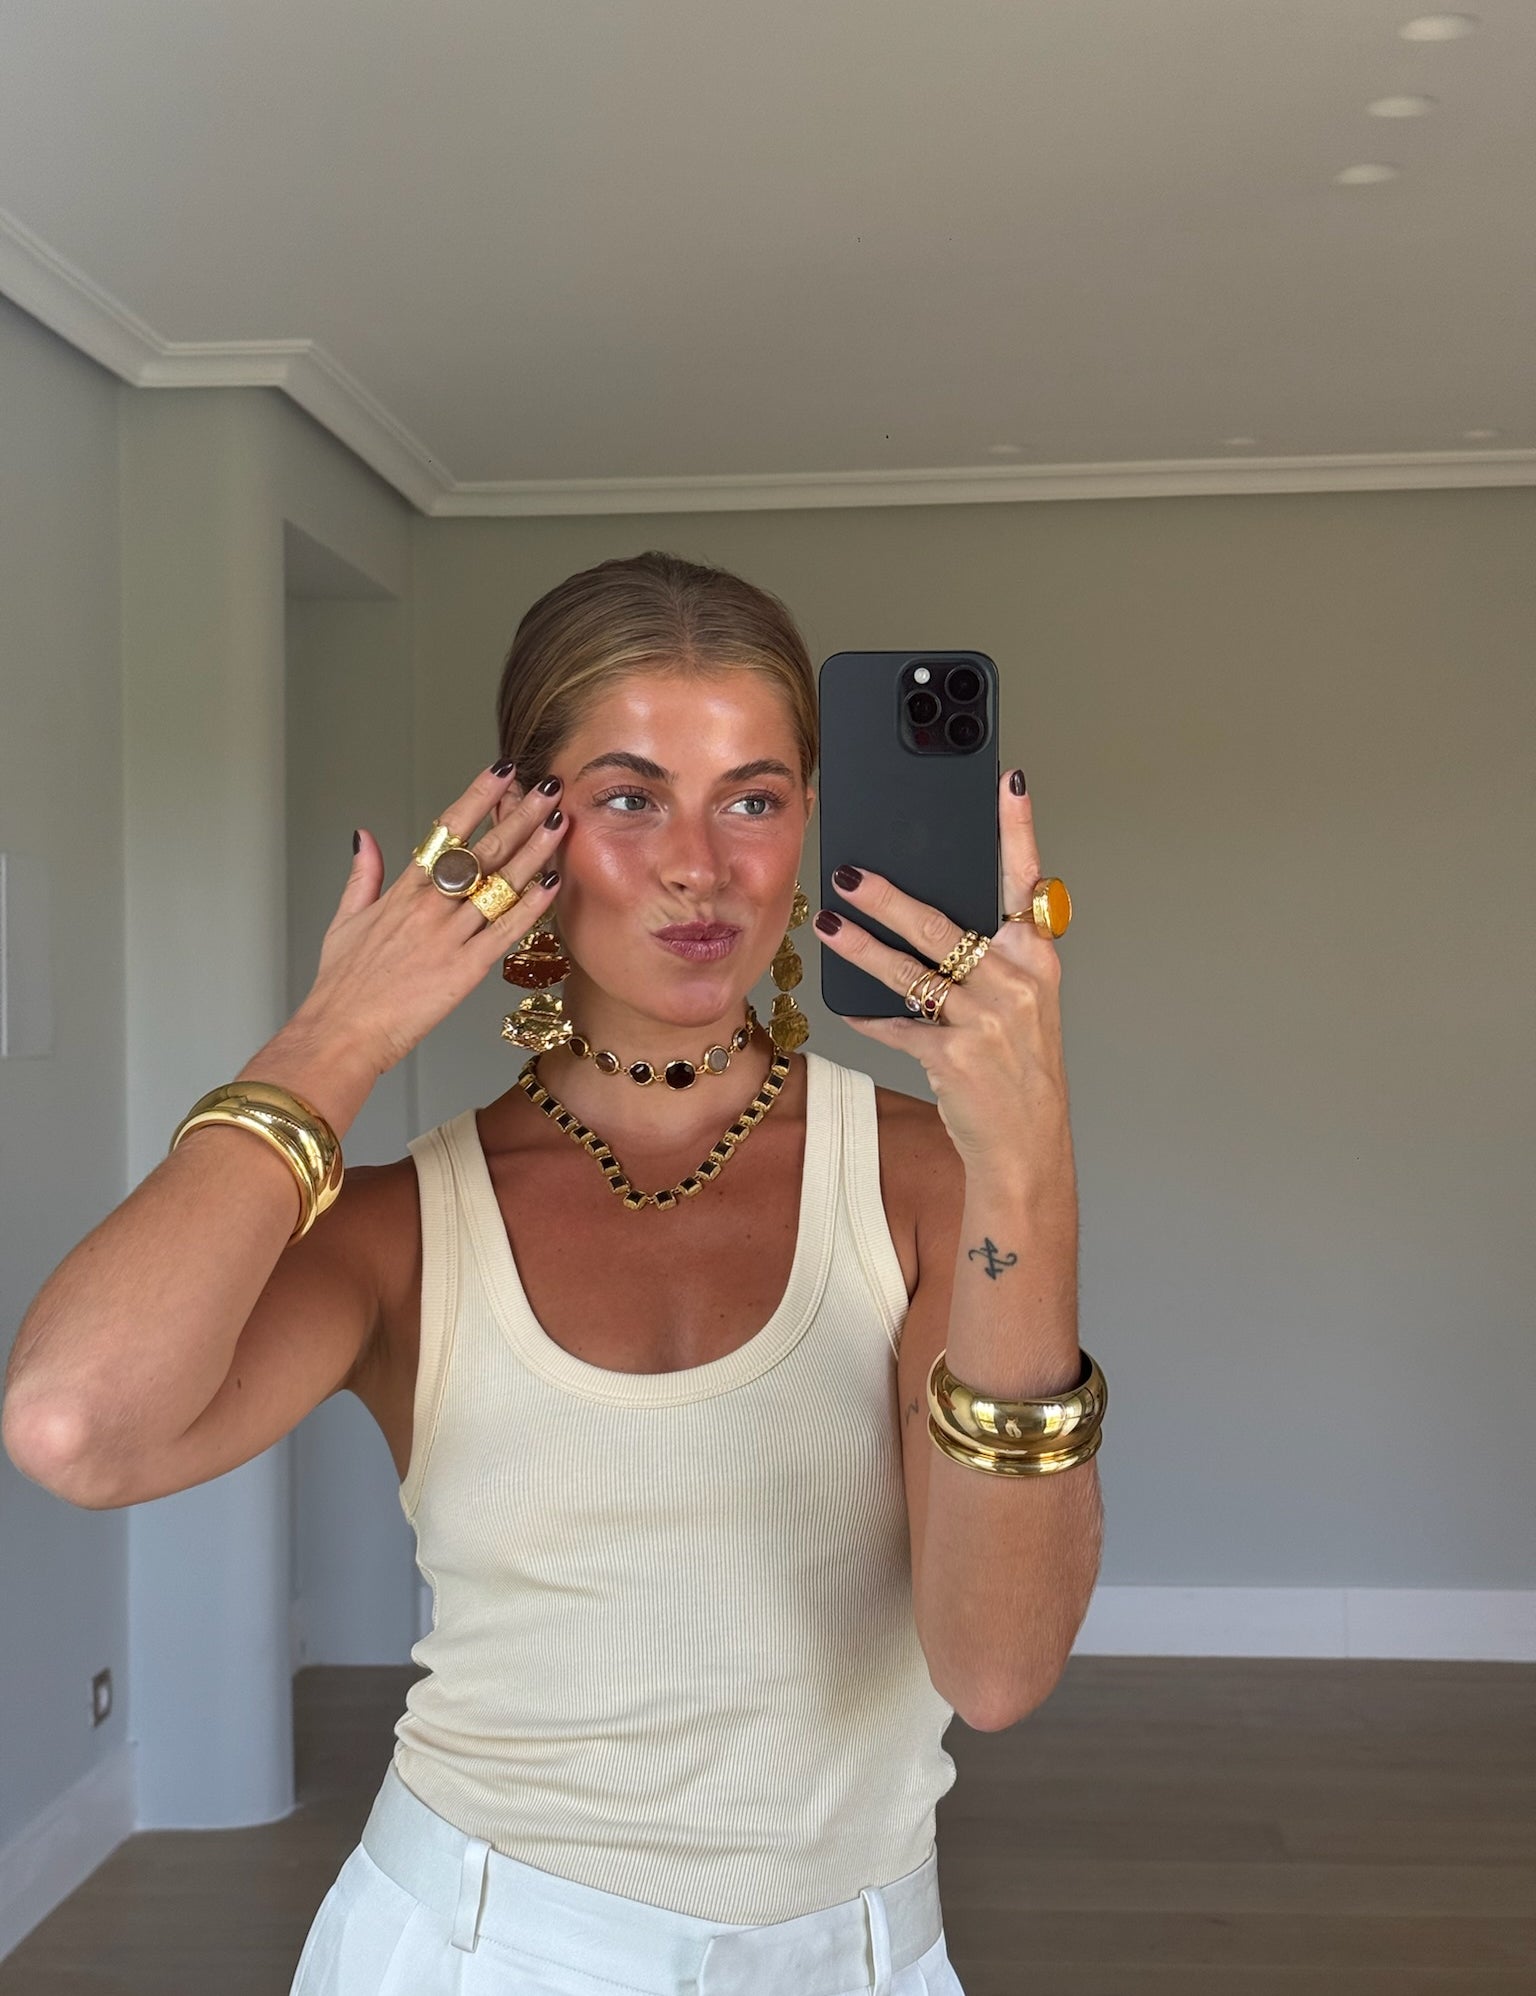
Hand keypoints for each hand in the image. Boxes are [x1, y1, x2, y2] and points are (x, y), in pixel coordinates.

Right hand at [295, 762, 567, 1075]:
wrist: (342, 1032)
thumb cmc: (343, 985)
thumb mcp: (345, 920)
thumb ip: (362, 875)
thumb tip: (364, 837)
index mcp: (404, 889)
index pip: (448, 828)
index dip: (478, 795)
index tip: (503, 770)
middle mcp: (430, 905)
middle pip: (485, 848)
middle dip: (521, 813)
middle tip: (549, 787)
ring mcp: (450, 935)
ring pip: (502, 883)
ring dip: (536, 849)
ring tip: (561, 821)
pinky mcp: (465, 969)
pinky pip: (507, 930)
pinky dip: (532, 906)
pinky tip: (553, 882)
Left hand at [813, 770, 1068, 1172]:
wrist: (1026, 1142)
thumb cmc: (1017, 1064)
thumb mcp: (1021, 1002)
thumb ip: (990, 954)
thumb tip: (925, 910)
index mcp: (1037, 958)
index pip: (1027, 881)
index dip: (1017, 831)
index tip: (1005, 783)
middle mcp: (1017, 982)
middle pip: (943, 924)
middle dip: (889, 897)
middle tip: (849, 872)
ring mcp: (987, 1020)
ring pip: (911, 970)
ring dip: (862, 947)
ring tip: (828, 925)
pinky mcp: (955, 1055)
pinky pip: (899, 1023)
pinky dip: (870, 1015)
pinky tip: (846, 1004)